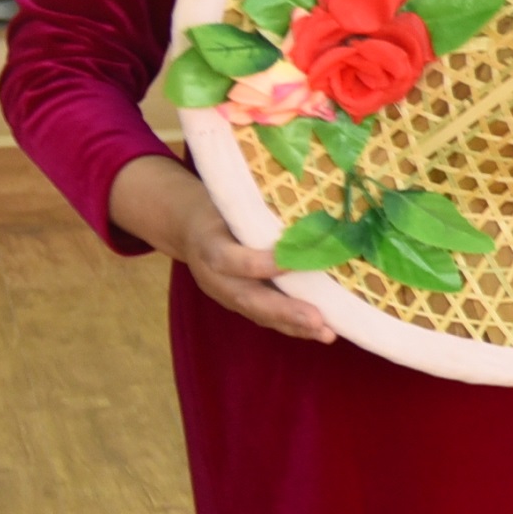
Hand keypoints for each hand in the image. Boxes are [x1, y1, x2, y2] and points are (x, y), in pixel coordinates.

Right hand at [108, 153, 335, 341]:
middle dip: (285, 311)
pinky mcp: (239, 302)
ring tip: (326, 333)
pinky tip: (321, 330)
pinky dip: (292, 325)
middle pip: (248, 299)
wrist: (186, 225)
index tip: (293, 260)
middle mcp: (214, 277)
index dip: (261, 263)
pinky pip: (265, 317)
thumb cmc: (217, 204)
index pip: (233, 260)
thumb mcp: (225, 197)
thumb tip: (304, 180)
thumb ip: (250, 201)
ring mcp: (226, 294)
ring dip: (294, 326)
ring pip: (259, 314)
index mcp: (208, 244)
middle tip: (319, 322)